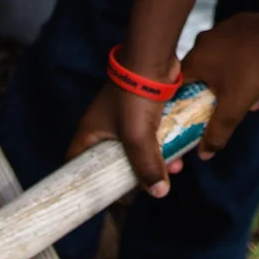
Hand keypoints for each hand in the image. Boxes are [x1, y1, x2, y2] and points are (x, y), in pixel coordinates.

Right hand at [69, 78, 172, 196]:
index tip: (107, 198)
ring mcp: (123, 118)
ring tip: (174, 170)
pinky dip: (163, 146)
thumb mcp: (137, 137)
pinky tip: (180, 154)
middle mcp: (103, 127)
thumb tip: (159, 193)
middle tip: (147, 188)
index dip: (89, 184)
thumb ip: (147, 166)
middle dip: (133, 176)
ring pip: (136, 149)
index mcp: (90, 133)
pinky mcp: (142, 111)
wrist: (153, 60)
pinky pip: (150, 136)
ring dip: (154, 161)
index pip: (78, 165)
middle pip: (112, 161)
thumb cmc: (135, 98)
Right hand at [183, 13, 258, 159]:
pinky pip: (235, 45)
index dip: (186, 100)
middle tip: (228, 105)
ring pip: (221, 59)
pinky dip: (242, 60)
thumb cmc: (253, 72)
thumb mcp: (233, 108)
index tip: (196, 111)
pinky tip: (258, 70)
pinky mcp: (240, 22)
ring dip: (231, 78)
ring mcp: (222, 28)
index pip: (179, 83)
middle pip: (202, 72)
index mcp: (195, 59)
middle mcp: (203, 40)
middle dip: (215, 92)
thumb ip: (216, 132)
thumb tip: (204, 154)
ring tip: (251, 94)